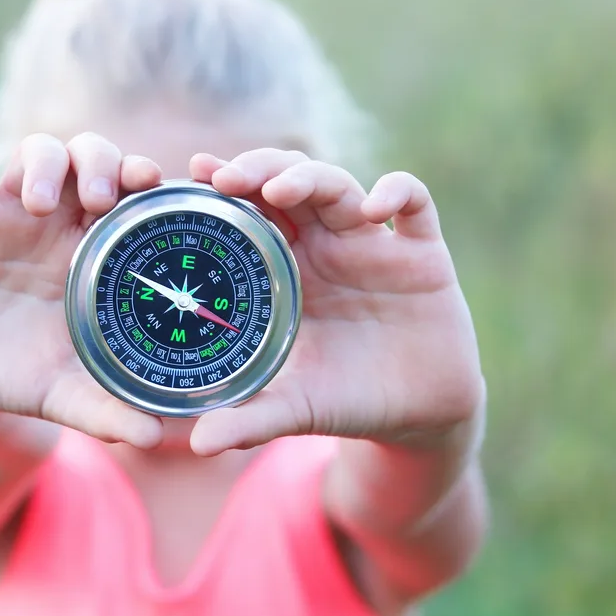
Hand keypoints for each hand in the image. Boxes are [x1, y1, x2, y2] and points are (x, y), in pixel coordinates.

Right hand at [0, 135, 165, 448]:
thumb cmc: (19, 376)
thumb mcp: (62, 393)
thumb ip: (105, 409)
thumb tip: (155, 437)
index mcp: (91, 251)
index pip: (126, 192)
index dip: (141, 178)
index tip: (153, 185)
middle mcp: (54, 222)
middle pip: (86, 156)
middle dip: (99, 161)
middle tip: (101, 196)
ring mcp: (3, 212)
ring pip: (34, 152)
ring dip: (43, 163)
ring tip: (40, 203)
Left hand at [186, 150, 485, 455]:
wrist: (417, 415)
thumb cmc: (345, 400)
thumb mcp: (296, 407)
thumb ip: (249, 419)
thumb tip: (196, 445)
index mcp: (286, 269)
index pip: (251, 212)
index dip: (224, 189)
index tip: (191, 176)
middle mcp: (324, 246)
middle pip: (289, 183)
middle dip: (258, 170)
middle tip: (228, 178)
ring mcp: (373, 244)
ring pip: (339, 185)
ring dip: (310, 177)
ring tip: (281, 188)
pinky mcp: (423, 253)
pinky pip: (416, 204)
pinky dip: (398, 192)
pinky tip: (375, 206)